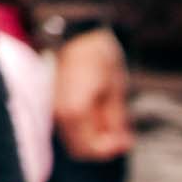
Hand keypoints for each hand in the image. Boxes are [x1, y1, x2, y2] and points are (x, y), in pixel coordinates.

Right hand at [53, 26, 131, 158]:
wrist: (74, 31)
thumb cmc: (98, 55)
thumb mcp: (115, 89)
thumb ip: (115, 119)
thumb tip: (121, 142)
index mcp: (74, 111)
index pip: (90, 149)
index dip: (110, 150)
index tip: (127, 139)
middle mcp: (59, 113)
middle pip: (80, 150)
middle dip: (102, 146)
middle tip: (122, 133)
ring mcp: (53, 108)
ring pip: (74, 140)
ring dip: (94, 137)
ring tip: (112, 119)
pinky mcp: (54, 103)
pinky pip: (70, 128)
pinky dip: (86, 128)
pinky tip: (99, 112)